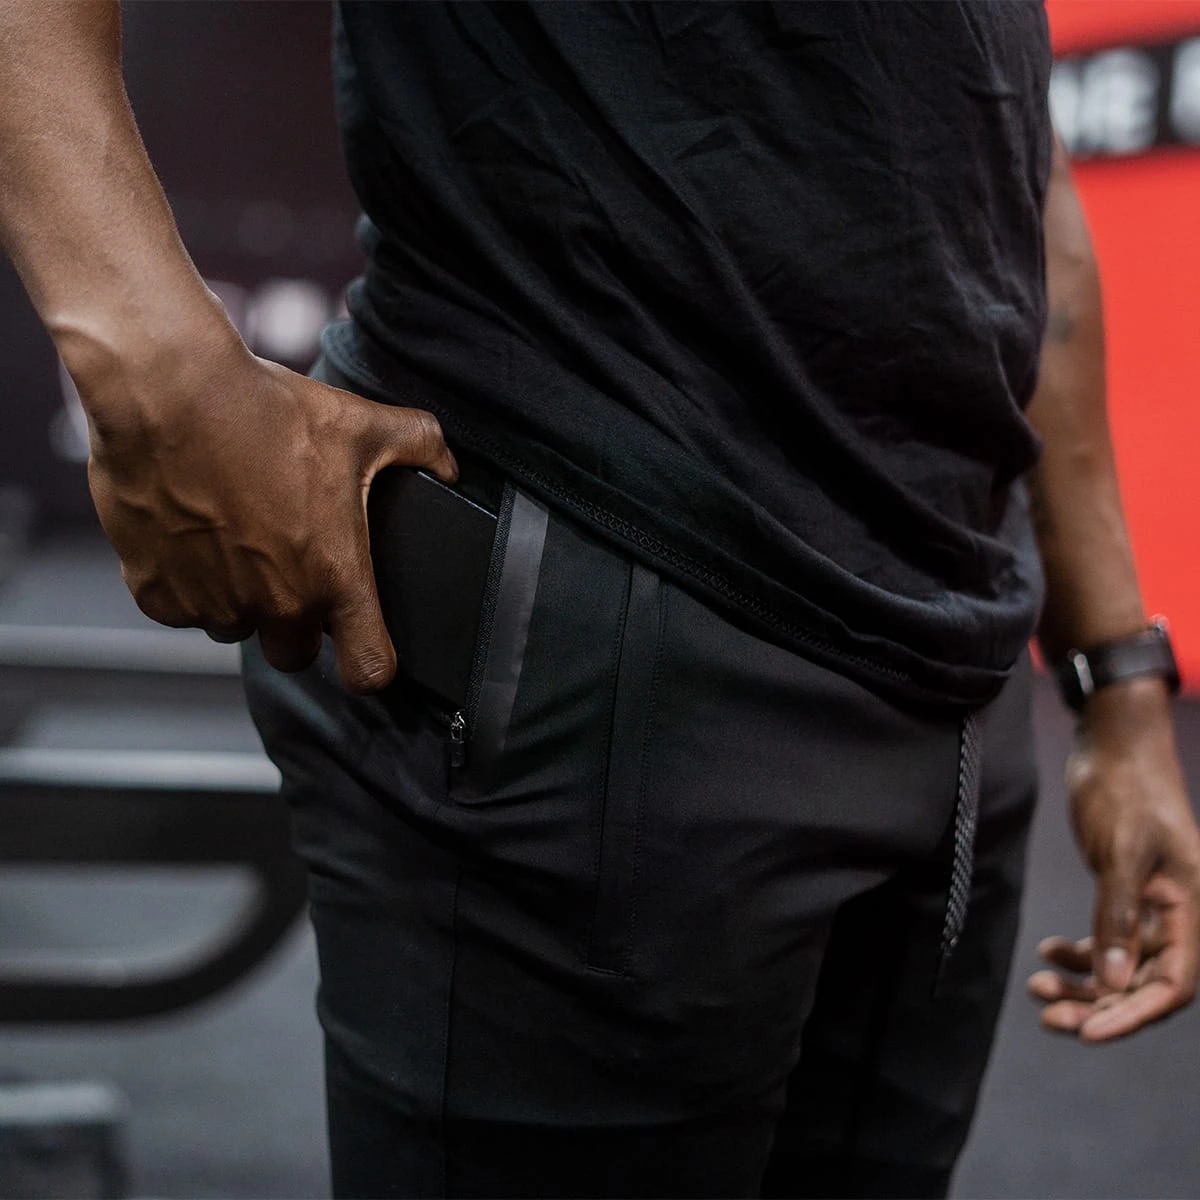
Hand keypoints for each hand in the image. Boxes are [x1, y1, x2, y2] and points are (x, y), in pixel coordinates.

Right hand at [78, 312, 456, 691]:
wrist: (170, 393)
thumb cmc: (267, 412)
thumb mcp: (361, 425)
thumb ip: (420, 446)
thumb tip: (448, 465)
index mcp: (334, 577)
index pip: (369, 668)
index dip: (371, 662)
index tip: (364, 647)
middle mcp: (277, 603)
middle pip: (294, 655)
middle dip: (296, 625)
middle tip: (288, 569)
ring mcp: (214, 604)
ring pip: (234, 629)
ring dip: (240, 601)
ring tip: (236, 537)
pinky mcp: (156, 595)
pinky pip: (180, 610)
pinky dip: (186, 584)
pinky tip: (192, 532)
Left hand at [1028, 678, 1199, 1040]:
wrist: (1113, 746)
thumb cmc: (1124, 789)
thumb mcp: (1121, 851)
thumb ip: (1117, 915)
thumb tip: (1111, 981)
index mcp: (1190, 907)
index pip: (1173, 984)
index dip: (1133, 1014)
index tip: (1087, 1032)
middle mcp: (1176, 914)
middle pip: (1143, 983)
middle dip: (1098, 1005)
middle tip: (1049, 1017)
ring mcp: (1151, 906)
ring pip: (1121, 965)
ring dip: (1083, 985)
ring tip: (1038, 989)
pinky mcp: (1125, 893)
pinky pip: (1108, 941)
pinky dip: (1079, 953)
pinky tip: (1048, 953)